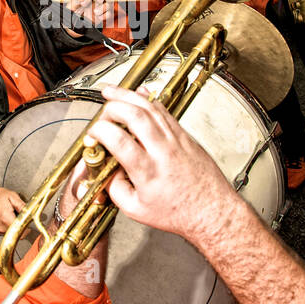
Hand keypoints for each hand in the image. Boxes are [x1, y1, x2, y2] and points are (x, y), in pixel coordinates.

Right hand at [0, 187, 24, 234]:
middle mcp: (1, 227)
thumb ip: (22, 206)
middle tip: (19, 216)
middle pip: (17, 233)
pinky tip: (5, 217)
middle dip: (20, 225)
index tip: (28, 222)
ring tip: (11, 215)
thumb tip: (31, 212)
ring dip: (13, 226)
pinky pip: (5, 232)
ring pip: (11, 232)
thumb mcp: (12, 196)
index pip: (22, 232)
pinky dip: (7, 226)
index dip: (27, 227)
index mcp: (7, 219)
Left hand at [63, 0, 110, 31]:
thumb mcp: (72, 5)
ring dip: (103, 7)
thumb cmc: (73, 12)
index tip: (83, 4)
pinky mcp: (103, 15)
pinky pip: (108, 14)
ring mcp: (101, 7)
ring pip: (108, 4)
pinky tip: (98, 17)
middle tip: (98, 1)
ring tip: (95, 12)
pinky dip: (105, 15)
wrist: (74, 24)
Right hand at [81, 84, 242, 244]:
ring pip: (150, 107)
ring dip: (127, 95)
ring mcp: (175, 140)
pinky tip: (137, 94)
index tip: (93, 134)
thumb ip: (115, 189)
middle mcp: (162, 151)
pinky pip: (164, 110)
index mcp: (147, 172)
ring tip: (110, 91)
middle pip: (135, 116)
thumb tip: (105, 169)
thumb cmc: (179, 212)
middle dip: (112, 107)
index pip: (119, 141)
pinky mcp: (184, 135)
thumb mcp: (136, 210)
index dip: (100, 132)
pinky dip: (147, 99)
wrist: (212, 210)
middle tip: (101, 112)